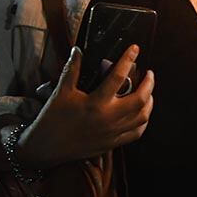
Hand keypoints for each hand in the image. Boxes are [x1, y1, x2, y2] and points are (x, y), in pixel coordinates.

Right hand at [17, 45, 153, 169]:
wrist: (46, 148)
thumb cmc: (52, 118)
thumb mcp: (61, 92)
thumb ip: (72, 70)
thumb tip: (78, 50)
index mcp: (95, 103)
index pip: (118, 77)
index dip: (128, 60)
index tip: (134, 49)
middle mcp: (108, 118)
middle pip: (140, 99)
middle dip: (149, 84)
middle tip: (149, 74)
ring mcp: (112, 132)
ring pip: (142, 117)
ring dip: (150, 102)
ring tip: (148, 91)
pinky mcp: (112, 143)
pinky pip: (136, 133)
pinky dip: (143, 121)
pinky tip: (143, 112)